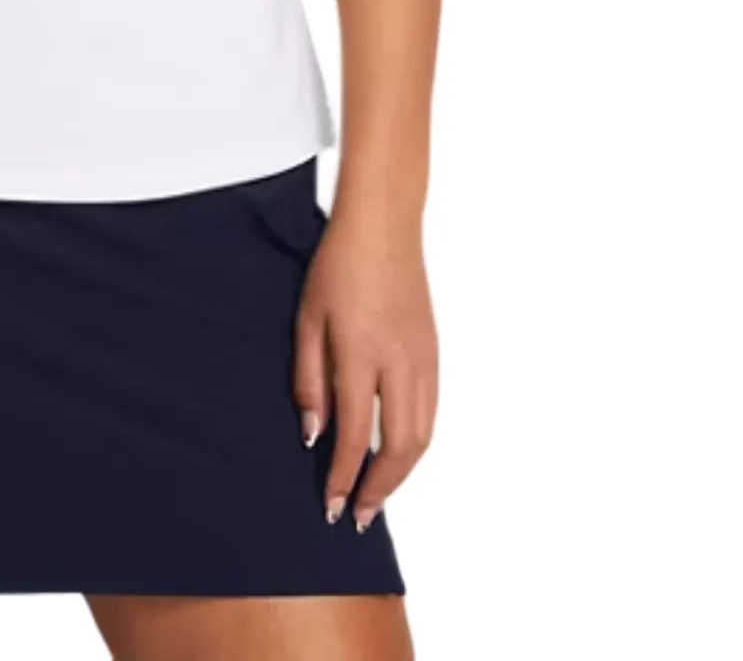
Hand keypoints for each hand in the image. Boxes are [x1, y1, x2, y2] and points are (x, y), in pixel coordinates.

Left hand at [291, 205, 437, 531]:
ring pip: (422, 436)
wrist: (384, 228)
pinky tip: (400, 453)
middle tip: (359, 515)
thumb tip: (313, 432)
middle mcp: (400, 364)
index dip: (344, 476)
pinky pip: (431, 413)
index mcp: (361, 354)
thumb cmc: (337, 267)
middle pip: (399, 448)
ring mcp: (424, 360)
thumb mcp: (307, 319)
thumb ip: (309, 379)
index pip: (357, 435)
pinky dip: (416, 444)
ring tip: (378, 494)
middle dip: (380, 489)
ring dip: (401, 474)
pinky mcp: (435, 354)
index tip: (331, 504)